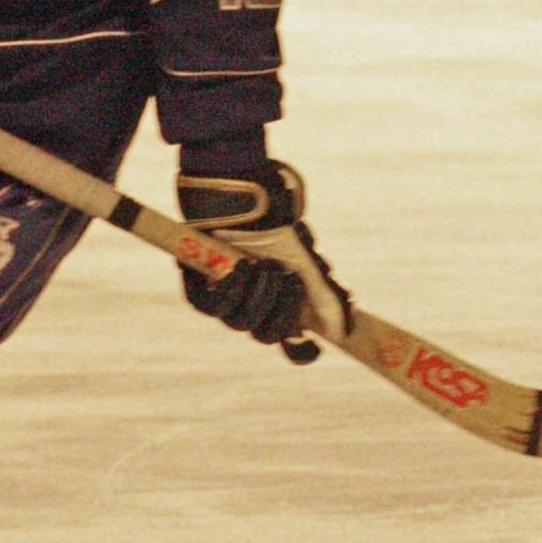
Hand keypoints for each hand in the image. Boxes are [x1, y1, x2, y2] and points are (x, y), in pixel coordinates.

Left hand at [175, 158, 345, 361]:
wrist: (238, 191)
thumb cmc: (272, 219)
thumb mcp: (304, 257)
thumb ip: (324, 295)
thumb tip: (343, 332)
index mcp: (281, 299)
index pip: (290, 339)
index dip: (301, 351)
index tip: (315, 348)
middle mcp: (254, 302)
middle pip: (268, 334)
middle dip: (281, 310)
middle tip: (286, 277)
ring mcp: (226, 297)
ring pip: (241, 324)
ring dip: (257, 296)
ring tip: (261, 264)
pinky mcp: (198, 288)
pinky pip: (213, 309)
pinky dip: (230, 290)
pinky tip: (238, 267)